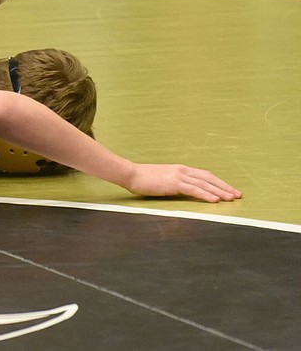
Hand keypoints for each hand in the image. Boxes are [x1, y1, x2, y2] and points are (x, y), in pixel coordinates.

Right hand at [126, 164, 241, 202]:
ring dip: (219, 191)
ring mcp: (178, 176)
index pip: (205, 175)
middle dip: (224, 187)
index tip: (229, 189)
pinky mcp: (173, 183)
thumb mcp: (162, 179)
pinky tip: (215, 200)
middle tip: (237, 195)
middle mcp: (182, 170)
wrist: (131, 174)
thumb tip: (184, 191)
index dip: (218, 182)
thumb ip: (175, 183)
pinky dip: (206, 194)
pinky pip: (194, 189)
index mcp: (180, 169)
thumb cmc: (143, 179)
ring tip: (231, 198)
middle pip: (209, 178)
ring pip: (204, 183)